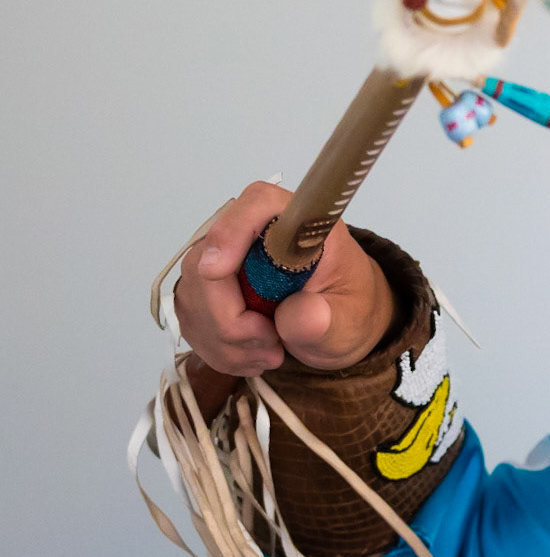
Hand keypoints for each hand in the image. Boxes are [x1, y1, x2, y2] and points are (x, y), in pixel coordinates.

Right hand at [175, 183, 395, 373]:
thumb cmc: (348, 306)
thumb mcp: (350, 319)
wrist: (339, 321)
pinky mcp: (207, 289)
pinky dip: (218, 347)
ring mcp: (225, 259)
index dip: (231, 231)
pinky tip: (251, 354)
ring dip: (226, 340)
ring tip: (271, 352)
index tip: (217, 271)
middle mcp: (256, 232)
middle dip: (229, 318)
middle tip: (271, 344)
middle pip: (208, 260)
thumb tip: (298, 316)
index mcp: (301, 223)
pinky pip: (192, 319)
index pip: (258, 202)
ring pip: (193, 295)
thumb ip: (326, 319)